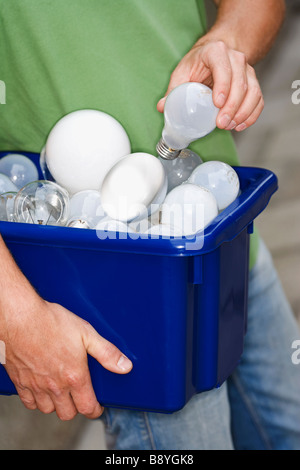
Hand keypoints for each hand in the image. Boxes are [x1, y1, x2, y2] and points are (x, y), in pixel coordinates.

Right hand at [2, 298, 131, 420]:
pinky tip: (41, 388)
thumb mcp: (86, 333)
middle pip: (67, 413)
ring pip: (47, 409)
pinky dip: (36, 400)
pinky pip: (28, 402)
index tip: (97, 406)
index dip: (95, 410)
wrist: (20, 317)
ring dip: (56, 404)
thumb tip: (125, 366)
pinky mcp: (20, 381)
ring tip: (61, 391)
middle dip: (76, 408)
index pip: (88, 408)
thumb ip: (107, 352)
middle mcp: (55, 386)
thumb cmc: (51, 322)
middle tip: (79, 396)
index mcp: (74, 376)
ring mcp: (36, 385)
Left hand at [157, 40, 263, 131]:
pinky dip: (251, 114)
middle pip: (240, 83)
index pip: (223, 67)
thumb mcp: (182, 72)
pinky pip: (258, 99)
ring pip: (252, 92)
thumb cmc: (198, 64)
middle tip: (221, 124)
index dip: (223, 86)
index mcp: (215, 52)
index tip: (217, 104)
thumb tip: (161, 107)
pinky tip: (240, 125)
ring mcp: (247, 70)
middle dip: (232, 107)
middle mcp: (235, 58)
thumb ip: (173, 90)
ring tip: (229, 126)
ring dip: (242, 113)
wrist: (217, 54)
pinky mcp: (253, 82)